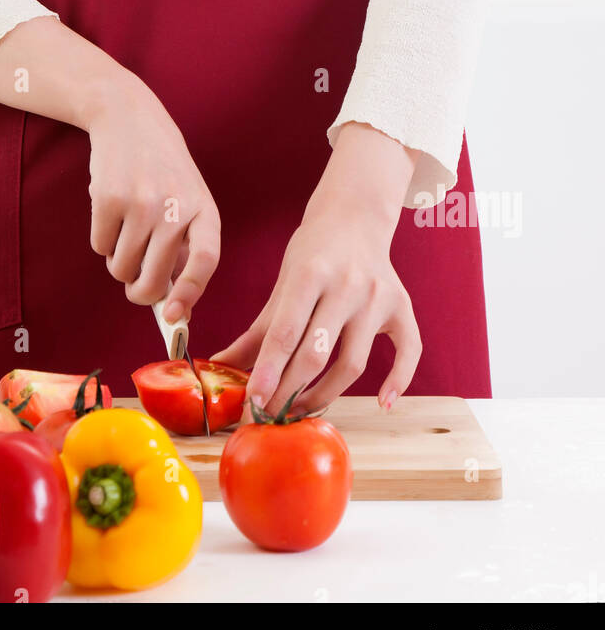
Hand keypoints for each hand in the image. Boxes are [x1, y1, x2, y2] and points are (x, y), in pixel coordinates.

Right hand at [0, 16, 220, 317]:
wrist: (129, 116)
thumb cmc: (162, 169)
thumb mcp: (188, 201)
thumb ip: (186, 249)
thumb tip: (179, 310)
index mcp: (204, 210)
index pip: (205, 262)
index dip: (190, 293)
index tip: (175, 316)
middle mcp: (176, 208)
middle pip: (153, 278)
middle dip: (140, 292)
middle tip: (135, 288)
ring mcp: (141, 203)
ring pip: (121, 268)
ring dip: (118, 262)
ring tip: (126, 230)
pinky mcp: (108, 199)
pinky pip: (100, 247)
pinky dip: (102, 240)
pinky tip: (111, 210)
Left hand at [211, 124, 421, 412]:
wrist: (355, 216)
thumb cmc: (313, 252)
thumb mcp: (282, 283)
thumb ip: (257, 330)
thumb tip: (221, 366)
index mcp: (311, 274)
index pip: (286, 332)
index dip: (268, 370)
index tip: (253, 399)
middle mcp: (347, 286)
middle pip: (317, 353)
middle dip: (290, 390)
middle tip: (270, 413)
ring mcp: (378, 298)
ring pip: (354, 362)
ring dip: (326, 394)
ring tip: (301, 409)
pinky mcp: (402, 307)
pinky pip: (408, 350)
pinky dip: (399, 379)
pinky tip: (382, 403)